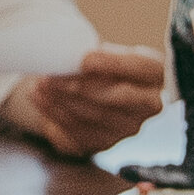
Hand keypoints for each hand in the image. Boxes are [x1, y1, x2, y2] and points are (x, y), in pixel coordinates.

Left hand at [0, 44, 165, 155]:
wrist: (92, 91)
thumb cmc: (99, 65)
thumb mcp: (102, 51)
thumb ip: (92, 51)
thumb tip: (68, 52)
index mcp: (154, 74)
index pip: (140, 68)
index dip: (112, 64)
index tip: (84, 60)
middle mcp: (149, 105)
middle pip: (116, 98)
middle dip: (79, 88)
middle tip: (51, 78)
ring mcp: (129, 128)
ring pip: (94, 117)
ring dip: (61, 102)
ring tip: (39, 86)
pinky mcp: (106, 143)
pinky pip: (79, 133)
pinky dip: (56, 116)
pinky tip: (41, 101)